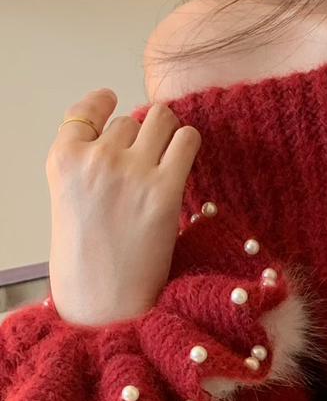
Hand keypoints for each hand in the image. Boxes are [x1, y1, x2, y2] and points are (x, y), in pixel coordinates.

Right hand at [46, 88, 200, 326]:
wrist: (104, 298)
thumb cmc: (88, 256)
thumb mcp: (68, 198)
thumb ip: (86, 163)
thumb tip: (127, 131)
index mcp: (63, 159)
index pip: (86, 110)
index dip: (104, 105)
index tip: (113, 102)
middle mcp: (95, 159)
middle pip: (129, 119)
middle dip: (140, 134)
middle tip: (147, 159)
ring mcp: (131, 171)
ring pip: (159, 119)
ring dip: (167, 133)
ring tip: (168, 156)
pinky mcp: (166, 189)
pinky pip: (188, 139)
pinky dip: (189, 142)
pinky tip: (185, 156)